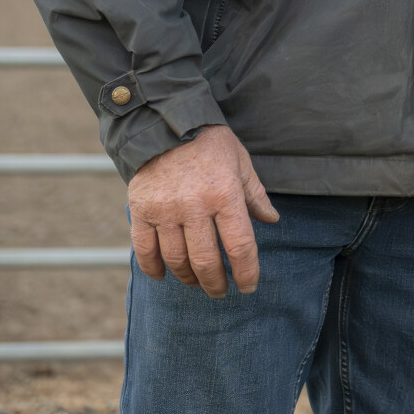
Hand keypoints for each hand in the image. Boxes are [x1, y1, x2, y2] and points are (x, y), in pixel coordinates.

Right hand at [128, 124, 278, 297]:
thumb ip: (255, 195)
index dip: (246, 272)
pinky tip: (164, 276)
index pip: (240, 245)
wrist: (166, 121)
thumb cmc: (210, 143)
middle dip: (216, 283)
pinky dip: (154, 269)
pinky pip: (145, 250)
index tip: (248, 286)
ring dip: (188, 278)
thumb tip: (272, 220)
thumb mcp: (240, 162)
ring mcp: (165, 209)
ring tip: (196, 282)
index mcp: (225, 194)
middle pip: (206, 261)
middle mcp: (194, 205)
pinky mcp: (141, 209)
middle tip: (220, 291)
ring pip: (177, 260)